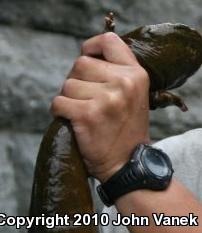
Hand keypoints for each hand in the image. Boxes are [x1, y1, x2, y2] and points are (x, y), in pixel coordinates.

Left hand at [51, 32, 149, 181]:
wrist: (128, 162)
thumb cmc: (126, 128)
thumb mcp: (133, 95)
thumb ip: (115, 73)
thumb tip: (85, 57)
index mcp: (136, 74)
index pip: (108, 41)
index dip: (91, 46)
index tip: (86, 56)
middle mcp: (124, 83)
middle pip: (80, 64)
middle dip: (77, 80)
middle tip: (85, 98)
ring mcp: (106, 99)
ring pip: (68, 84)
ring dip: (69, 98)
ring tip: (82, 113)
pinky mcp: (88, 115)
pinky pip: (59, 102)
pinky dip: (59, 111)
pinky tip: (71, 120)